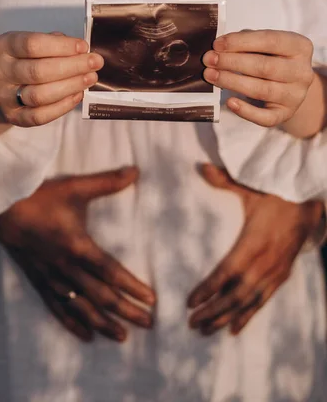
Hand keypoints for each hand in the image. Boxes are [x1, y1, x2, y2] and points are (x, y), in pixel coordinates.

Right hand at [0, 31, 103, 126]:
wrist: (5, 89)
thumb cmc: (27, 61)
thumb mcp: (34, 46)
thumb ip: (54, 43)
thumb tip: (81, 51)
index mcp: (5, 46)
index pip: (32, 44)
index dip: (61, 46)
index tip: (84, 47)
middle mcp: (0, 71)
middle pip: (38, 71)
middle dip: (72, 67)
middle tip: (95, 63)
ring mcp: (4, 97)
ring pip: (39, 95)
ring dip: (70, 86)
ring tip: (90, 78)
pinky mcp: (13, 117)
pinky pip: (39, 116)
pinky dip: (62, 106)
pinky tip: (78, 95)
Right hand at [0, 166, 154, 342]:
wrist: (1, 207)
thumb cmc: (40, 196)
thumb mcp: (75, 187)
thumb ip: (107, 182)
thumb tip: (135, 171)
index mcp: (77, 246)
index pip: (111, 272)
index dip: (132, 287)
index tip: (152, 300)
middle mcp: (66, 268)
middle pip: (101, 296)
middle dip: (126, 311)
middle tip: (149, 324)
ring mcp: (51, 278)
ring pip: (81, 308)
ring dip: (103, 323)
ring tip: (123, 337)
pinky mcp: (38, 281)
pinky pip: (57, 308)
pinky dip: (72, 323)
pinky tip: (86, 336)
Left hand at [188, 164, 323, 335]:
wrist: (308, 203)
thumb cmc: (276, 194)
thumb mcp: (251, 187)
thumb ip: (225, 180)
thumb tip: (201, 168)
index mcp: (254, 242)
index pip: (226, 272)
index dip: (208, 289)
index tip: (190, 302)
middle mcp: (265, 263)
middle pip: (235, 294)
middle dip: (213, 311)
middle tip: (192, 323)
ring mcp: (275, 272)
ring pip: (248, 302)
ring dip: (226, 317)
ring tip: (206, 330)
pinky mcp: (281, 276)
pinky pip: (263, 301)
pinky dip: (248, 316)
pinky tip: (234, 329)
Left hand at [203, 30, 313, 126]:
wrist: (289, 85)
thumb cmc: (271, 59)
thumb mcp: (264, 45)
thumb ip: (246, 42)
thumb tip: (218, 48)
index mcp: (299, 47)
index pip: (270, 41)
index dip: (240, 42)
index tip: (217, 44)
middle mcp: (302, 72)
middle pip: (264, 67)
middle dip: (232, 62)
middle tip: (209, 60)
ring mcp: (296, 95)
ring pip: (261, 90)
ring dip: (232, 82)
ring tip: (210, 75)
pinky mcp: (286, 114)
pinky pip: (266, 117)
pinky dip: (246, 111)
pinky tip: (230, 103)